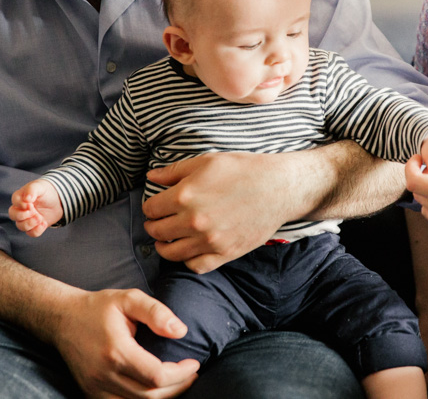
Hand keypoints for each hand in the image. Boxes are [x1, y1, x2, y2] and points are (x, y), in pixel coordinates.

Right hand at [9, 178, 63, 236]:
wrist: (58, 201)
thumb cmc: (46, 191)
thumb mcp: (40, 186)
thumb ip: (31, 190)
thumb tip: (26, 199)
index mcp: (20, 197)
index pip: (15, 201)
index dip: (21, 204)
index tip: (30, 203)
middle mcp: (21, 209)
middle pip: (13, 215)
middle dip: (22, 216)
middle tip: (34, 211)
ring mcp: (27, 219)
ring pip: (20, 226)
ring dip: (30, 223)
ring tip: (40, 218)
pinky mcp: (34, 226)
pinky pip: (31, 233)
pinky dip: (37, 230)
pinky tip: (44, 223)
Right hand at [53, 288, 199, 398]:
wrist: (62, 319)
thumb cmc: (98, 307)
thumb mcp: (128, 299)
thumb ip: (156, 312)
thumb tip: (181, 331)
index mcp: (116, 351)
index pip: (157, 376)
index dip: (181, 374)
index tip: (194, 363)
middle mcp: (104, 375)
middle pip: (150, 396)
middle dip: (177, 387)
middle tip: (190, 374)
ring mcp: (95, 388)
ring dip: (162, 398)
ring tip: (177, 382)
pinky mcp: (91, 393)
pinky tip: (155, 389)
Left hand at [141, 151, 291, 273]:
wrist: (277, 187)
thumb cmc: (242, 169)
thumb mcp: (206, 161)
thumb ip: (174, 171)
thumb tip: (151, 176)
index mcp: (185, 195)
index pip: (151, 209)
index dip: (150, 207)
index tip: (154, 206)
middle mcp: (193, 221)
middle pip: (157, 231)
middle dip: (153, 226)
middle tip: (157, 222)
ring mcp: (209, 240)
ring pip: (171, 253)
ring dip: (164, 246)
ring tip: (166, 240)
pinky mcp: (224, 253)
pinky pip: (196, 266)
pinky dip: (187, 261)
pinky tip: (188, 250)